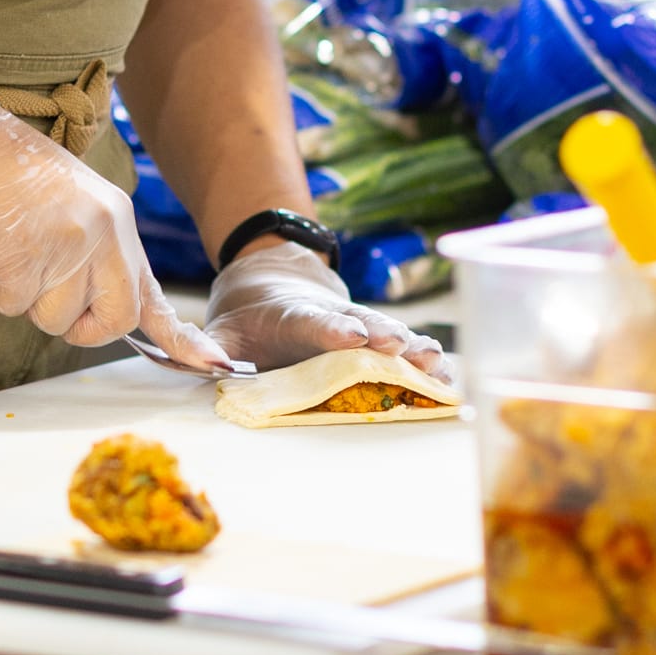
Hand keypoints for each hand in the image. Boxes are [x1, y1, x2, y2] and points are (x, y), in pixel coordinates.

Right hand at [0, 88, 229, 365]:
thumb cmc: (4, 171)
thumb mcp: (70, 207)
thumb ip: (91, 253)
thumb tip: (90, 306)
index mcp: (118, 220)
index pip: (152, 293)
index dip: (180, 338)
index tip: (213, 365)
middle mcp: (104, 232)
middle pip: (115, 320)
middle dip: (81, 328)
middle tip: (45, 296)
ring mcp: (68, 243)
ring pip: (54, 318)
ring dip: (23, 298)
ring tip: (7, 249)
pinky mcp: (27, 254)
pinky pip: (11, 304)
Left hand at [203, 239, 451, 379]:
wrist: (278, 279)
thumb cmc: (250, 318)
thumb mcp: (224, 330)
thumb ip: (212, 349)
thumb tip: (206, 366)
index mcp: (294, 317)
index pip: (313, 322)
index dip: (333, 330)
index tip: (354, 337)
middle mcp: (334, 319)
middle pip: (363, 326)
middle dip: (383, 336)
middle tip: (403, 346)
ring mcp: (360, 327)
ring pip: (390, 335)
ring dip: (412, 349)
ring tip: (436, 362)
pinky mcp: (376, 339)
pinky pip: (405, 349)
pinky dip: (426, 360)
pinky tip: (449, 374)